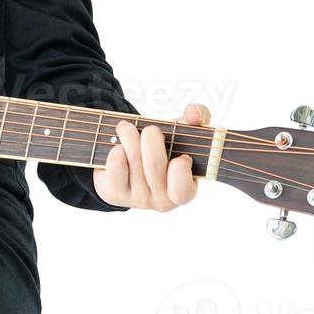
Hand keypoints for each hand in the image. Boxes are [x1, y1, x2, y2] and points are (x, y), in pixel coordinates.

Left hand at [92, 104, 210, 210]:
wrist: (130, 163)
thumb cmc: (162, 149)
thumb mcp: (182, 134)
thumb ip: (197, 118)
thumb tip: (193, 112)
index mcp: (185, 190)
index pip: (182, 189)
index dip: (180, 168)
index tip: (182, 154)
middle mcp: (162, 200)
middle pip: (154, 164)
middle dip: (151, 136)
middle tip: (150, 130)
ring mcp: (138, 199)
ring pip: (134, 161)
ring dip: (129, 135)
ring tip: (127, 128)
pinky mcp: (117, 193)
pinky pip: (116, 167)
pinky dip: (116, 150)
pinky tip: (118, 146)